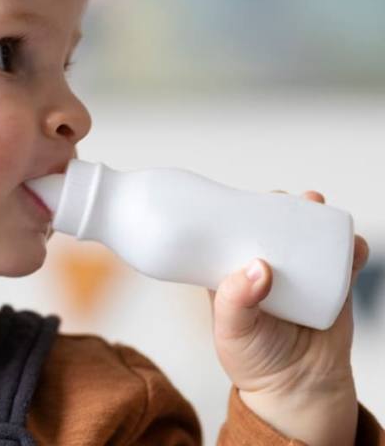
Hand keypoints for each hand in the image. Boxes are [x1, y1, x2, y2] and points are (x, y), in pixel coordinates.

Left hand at [208, 190, 369, 445]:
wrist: (298, 388)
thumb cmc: (253, 359)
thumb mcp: (233, 331)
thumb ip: (236, 302)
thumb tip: (258, 267)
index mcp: (233, 271)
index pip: (234, 233)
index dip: (240, 210)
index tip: (249, 198)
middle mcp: (267, 267)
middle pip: (274, 226)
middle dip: (282, 206)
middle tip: (289, 199)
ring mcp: (300, 275)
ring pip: (309, 237)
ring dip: (316, 217)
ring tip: (315, 205)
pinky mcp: (331, 286)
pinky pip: (344, 262)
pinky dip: (351, 248)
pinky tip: (353, 244)